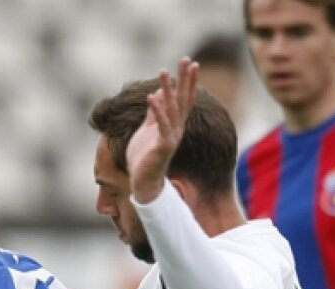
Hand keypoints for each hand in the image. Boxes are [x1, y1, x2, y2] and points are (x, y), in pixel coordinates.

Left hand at [127, 57, 199, 204]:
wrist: (143, 183)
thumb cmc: (144, 158)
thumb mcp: (148, 130)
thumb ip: (154, 113)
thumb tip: (159, 93)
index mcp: (174, 125)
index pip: (184, 99)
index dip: (188, 81)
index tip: (192, 63)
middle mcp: (176, 129)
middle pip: (183, 100)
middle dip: (185, 79)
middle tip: (187, 59)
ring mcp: (171, 138)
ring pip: (172, 109)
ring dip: (168, 90)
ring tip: (163, 71)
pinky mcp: (162, 146)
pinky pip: (161, 125)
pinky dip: (157, 111)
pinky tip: (152, 96)